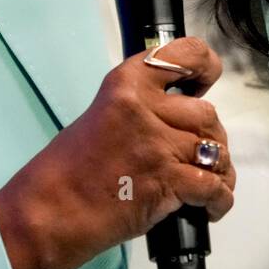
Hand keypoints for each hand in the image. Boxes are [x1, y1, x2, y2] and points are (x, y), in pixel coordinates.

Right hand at [0, 35, 236, 268]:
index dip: (205, 66)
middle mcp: (144, 107)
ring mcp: (158, 144)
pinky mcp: (168, 181)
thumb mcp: (103, 117)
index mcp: (126, 84)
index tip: (207, 80)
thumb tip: (181, 119)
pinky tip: (209, 207)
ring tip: (208, 184)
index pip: (183, 55)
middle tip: (196, 155)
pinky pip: (214, 185)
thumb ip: (142, 109)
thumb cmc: (68, 171)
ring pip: (215, 150)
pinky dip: (220, 199)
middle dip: (209, 137)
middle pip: (207, 114)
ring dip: (219, 169)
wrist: (48, 213)